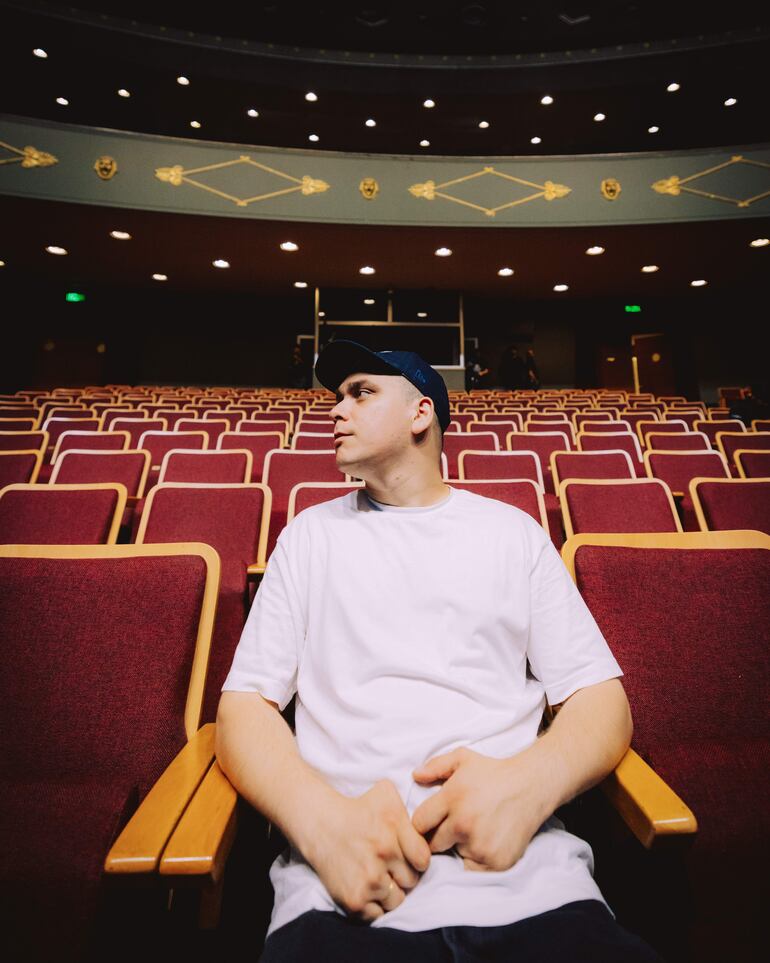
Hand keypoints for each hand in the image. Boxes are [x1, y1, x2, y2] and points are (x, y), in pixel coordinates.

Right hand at [304, 779, 430, 921]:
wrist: (320, 824)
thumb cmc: (357, 807)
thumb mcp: (386, 794)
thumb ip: (411, 808)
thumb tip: (432, 823)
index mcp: (394, 829)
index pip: (423, 860)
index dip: (417, 860)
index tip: (407, 856)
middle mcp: (383, 855)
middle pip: (411, 882)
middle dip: (403, 875)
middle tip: (389, 866)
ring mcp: (369, 880)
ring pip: (396, 900)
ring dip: (389, 891)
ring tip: (377, 876)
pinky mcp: (355, 900)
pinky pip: (378, 914)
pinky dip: (374, 905)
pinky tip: (366, 887)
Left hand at [411, 745, 556, 871]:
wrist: (531, 787)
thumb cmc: (494, 772)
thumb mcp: (463, 758)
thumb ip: (435, 765)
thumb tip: (414, 777)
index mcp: (452, 798)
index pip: (419, 823)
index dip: (423, 822)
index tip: (432, 820)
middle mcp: (463, 823)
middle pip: (432, 845)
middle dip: (437, 838)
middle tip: (451, 828)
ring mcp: (480, 845)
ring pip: (453, 856)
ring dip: (457, 848)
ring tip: (473, 831)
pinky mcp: (495, 862)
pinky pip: (471, 869)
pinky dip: (474, 860)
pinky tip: (483, 843)